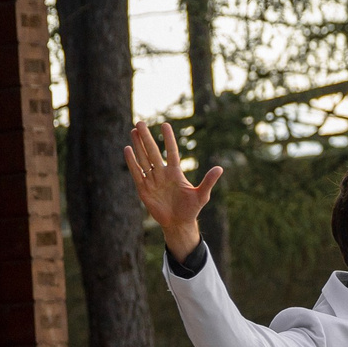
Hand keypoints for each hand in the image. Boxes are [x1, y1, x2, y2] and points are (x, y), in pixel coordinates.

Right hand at [124, 122, 223, 259]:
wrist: (178, 224)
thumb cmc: (191, 209)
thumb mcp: (201, 195)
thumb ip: (208, 181)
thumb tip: (220, 168)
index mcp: (175, 172)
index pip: (171, 151)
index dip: (168, 139)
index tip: (165, 125)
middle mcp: (162, 173)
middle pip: (153, 152)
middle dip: (147, 138)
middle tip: (140, 123)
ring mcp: (152, 181)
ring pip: (143, 160)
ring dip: (138, 146)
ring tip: (133, 131)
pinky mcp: (144, 190)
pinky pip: (137, 173)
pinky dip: (132, 162)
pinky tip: (127, 150)